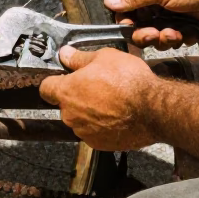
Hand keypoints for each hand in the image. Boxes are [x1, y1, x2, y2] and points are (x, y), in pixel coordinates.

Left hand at [39, 46, 156, 149]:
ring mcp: (84, 132)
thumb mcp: (104, 57)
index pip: (45, 88)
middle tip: (97, 87)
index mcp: (67, 91)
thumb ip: (79, 58)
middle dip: (77, 97)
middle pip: (65, 105)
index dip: (54, 82)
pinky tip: (117, 117)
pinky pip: (94, 133)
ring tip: (110, 103)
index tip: (65, 78)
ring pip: (79, 120)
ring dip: (89, 113)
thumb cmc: (128, 80)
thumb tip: (65, 53)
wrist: (153, 110)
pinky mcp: (99, 144)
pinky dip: (101, 127)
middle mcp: (70, 114)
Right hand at [104, 0, 198, 49]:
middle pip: (138, 22)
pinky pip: (172, 36)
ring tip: (177, 34)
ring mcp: (169, 8)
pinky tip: (189, 32)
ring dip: (165, 37)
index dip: (127, 19)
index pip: (125, 2)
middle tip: (156, 35)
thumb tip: (108, 0)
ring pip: (155, 32)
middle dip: (147, 32)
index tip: (132, 29)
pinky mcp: (182, 21)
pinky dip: (180, 37)